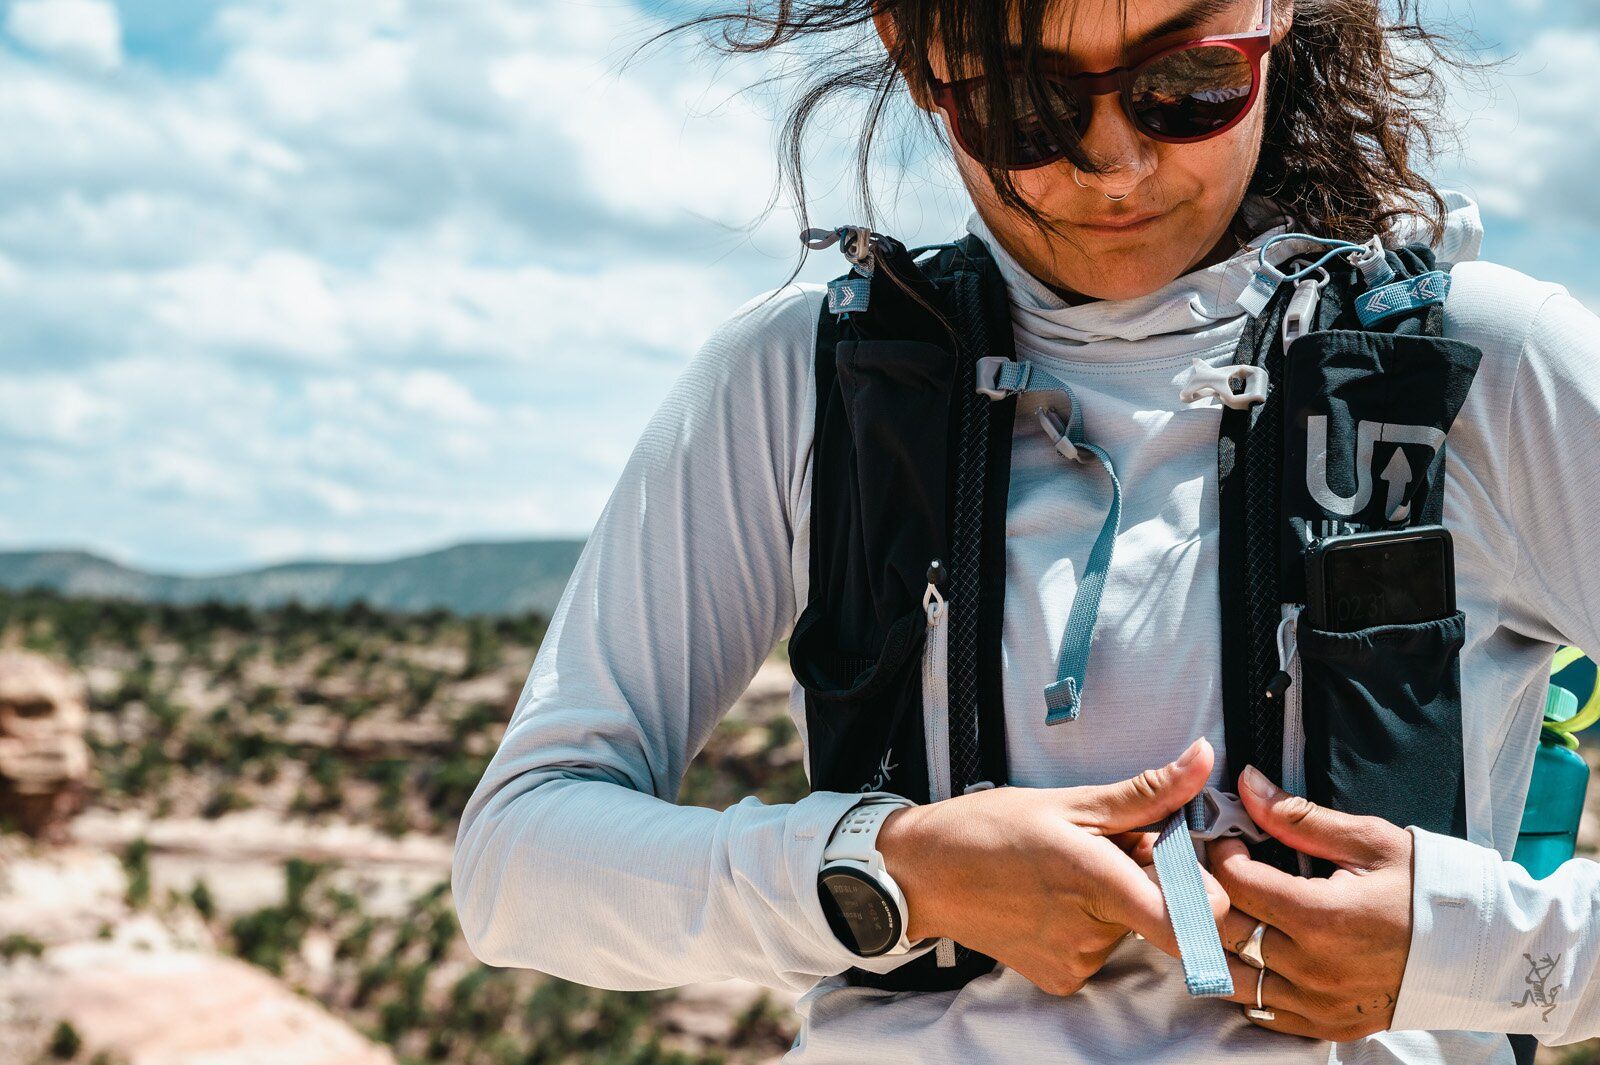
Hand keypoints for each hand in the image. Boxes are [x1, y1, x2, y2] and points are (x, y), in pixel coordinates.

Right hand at [876, 737, 1227, 996]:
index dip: (1205, 896)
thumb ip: (1147, 792)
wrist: (922, 874)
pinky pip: (1101, 948)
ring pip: (1129, 927)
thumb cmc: (987, 829)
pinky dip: (1088, 923)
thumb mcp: (1068, 801)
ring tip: (1065, 871)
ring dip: (1115, 899)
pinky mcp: (1062, 979)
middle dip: (1148, 878)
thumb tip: (1202, 760)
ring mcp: (1075, 961)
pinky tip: (1051, 899)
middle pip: (1161, 911)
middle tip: (1105, 850)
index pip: (1190, 920)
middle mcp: (1090, 933)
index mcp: (1096, 881)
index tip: (1189, 869)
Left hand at [1207, 765, 1414, 1040]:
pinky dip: (1244, 982)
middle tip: (1216, 872)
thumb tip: (1247, 784)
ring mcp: (1318, 1003)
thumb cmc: (1428, 888)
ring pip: (1230, 977)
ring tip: (1225, 913)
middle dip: (1207, 894)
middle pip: (1221, 931)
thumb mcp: (1369, 842)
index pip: (1235, 884)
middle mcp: (1313, 968)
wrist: (1483, 952)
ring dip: (1215, 944)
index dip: (1222, 854)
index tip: (1232, 840)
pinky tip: (1248, 954)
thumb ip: (1299, 817)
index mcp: (1322, 917)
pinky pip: (1260, 1010)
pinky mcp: (1326, 1026)